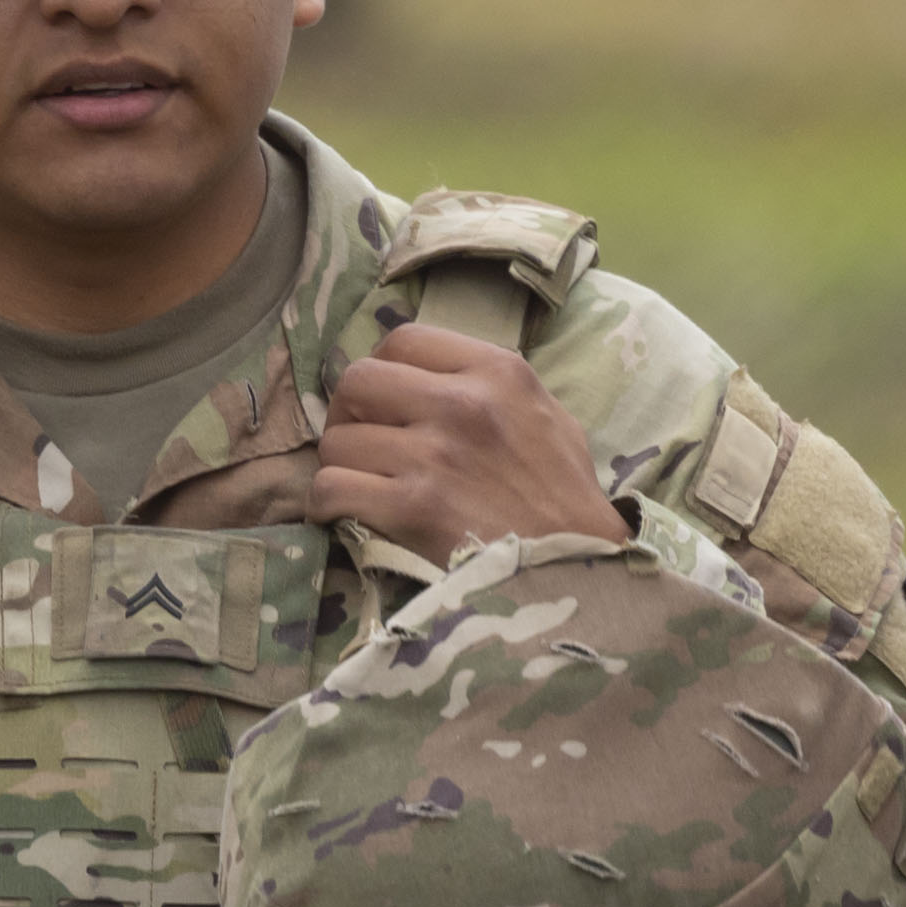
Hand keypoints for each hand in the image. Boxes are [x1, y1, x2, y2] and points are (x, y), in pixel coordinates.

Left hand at [308, 324, 628, 568]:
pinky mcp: (412, 507)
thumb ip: (490, 386)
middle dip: (347, 412)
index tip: (383, 399)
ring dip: (339, 463)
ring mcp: (434, 455)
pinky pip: (330, 488)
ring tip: (359, 483)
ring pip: (337, 440)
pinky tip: (341, 514)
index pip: (403, 339)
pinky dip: (325, 503)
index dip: (381, 367)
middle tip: (360, 440)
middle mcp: (461, 403)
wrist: (580, 567)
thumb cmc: (565, 496)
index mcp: (497, 371)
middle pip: (356, 381)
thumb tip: (428, 377)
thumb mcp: (546, 415)